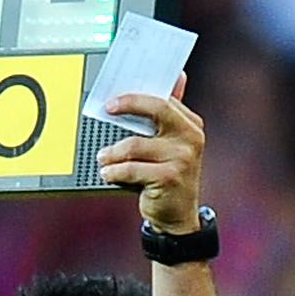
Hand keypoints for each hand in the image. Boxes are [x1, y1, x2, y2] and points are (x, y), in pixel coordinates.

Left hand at [96, 82, 207, 235]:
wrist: (178, 217)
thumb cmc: (168, 177)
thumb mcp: (172, 145)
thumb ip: (171, 114)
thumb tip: (177, 77)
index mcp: (190, 125)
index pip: (163, 100)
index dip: (136, 97)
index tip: (114, 100)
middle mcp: (191, 139)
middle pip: (156, 109)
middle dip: (128, 105)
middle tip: (108, 110)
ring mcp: (182, 159)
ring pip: (135, 145)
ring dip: (112, 153)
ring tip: (104, 159)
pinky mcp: (168, 178)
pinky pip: (130, 169)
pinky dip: (113, 172)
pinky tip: (108, 173)